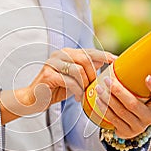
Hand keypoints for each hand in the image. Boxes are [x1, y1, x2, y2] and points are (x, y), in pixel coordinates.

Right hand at [0, 48, 116, 123]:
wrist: (33, 99)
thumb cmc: (55, 89)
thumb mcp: (74, 79)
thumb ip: (86, 71)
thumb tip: (106, 64)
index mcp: (67, 53)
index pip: (89, 51)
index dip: (104, 55)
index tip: (117, 61)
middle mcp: (59, 54)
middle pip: (85, 58)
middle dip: (93, 74)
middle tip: (94, 87)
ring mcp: (52, 63)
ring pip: (78, 70)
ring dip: (85, 84)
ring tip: (84, 94)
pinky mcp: (48, 74)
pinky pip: (69, 81)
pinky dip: (77, 90)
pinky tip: (78, 98)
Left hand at [95, 75, 150, 138]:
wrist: (131, 125)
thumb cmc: (135, 103)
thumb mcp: (140, 95)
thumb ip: (136, 83)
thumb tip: (119, 60)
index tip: (147, 77)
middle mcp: (149, 117)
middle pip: (133, 103)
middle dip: (118, 91)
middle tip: (107, 79)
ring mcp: (138, 126)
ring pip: (120, 111)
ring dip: (107, 98)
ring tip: (98, 87)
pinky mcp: (126, 132)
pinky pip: (113, 118)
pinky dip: (104, 108)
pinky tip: (98, 99)